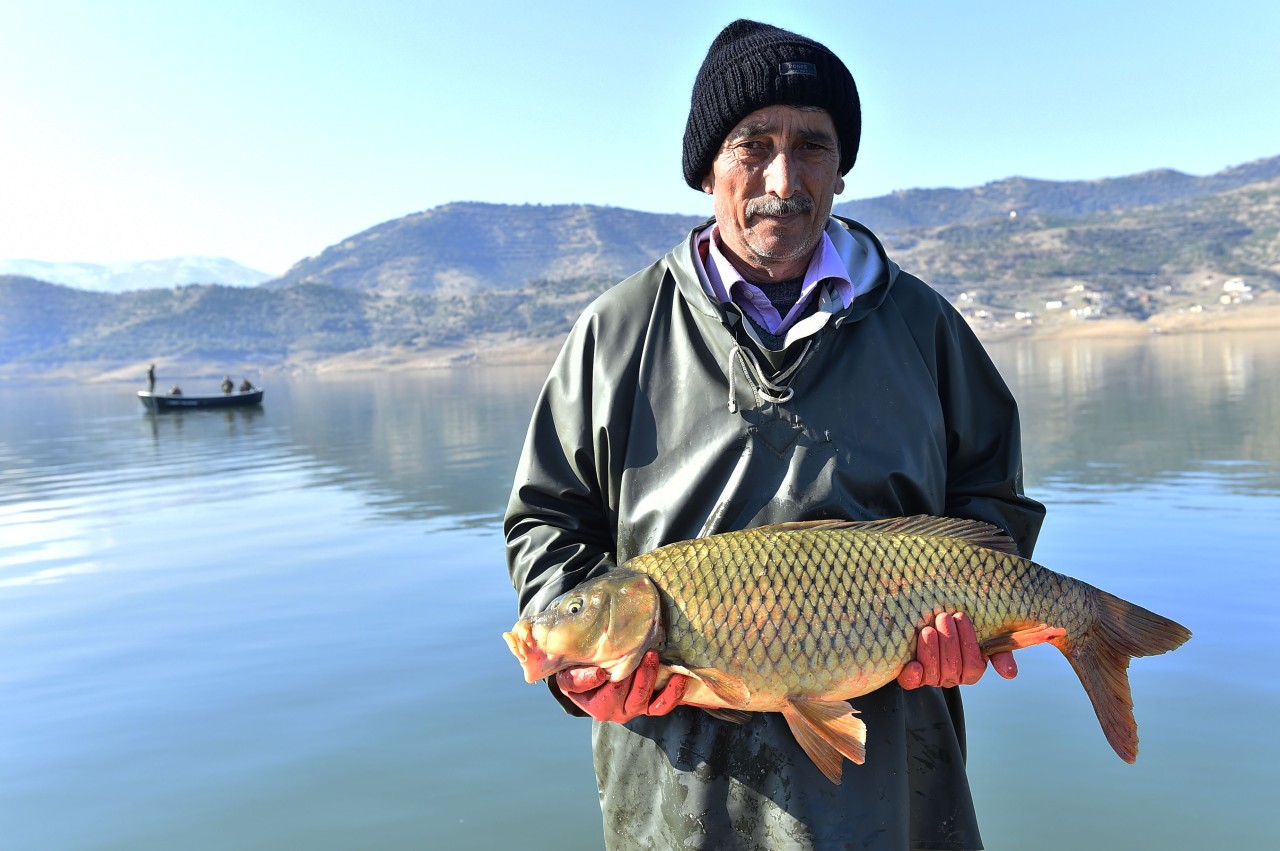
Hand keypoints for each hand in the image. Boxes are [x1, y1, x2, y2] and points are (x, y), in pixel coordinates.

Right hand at [556, 649, 688, 721]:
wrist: (587, 680)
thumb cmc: (577, 675)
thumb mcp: (567, 677)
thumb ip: (575, 679)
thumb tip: (599, 675)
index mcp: (597, 707)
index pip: (607, 694)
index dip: (613, 681)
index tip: (604, 671)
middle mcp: (617, 712)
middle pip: (632, 696)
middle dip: (640, 674)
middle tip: (644, 652)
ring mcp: (635, 710)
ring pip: (647, 700)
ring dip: (652, 677)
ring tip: (654, 655)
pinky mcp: (649, 706)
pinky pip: (663, 705)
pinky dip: (674, 693)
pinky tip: (680, 677)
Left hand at [897, 612, 1017, 688]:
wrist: (931, 623)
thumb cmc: (959, 628)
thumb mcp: (984, 636)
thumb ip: (999, 651)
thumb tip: (1010, 673)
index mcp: (970, 671)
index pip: (973, 666)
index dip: (967, 642)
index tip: (961, 617)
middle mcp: (951, 678)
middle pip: (952, 668)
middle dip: (948, 641)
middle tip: (943, 617)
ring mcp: (930, 678)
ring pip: (933, 672)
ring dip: (931, 650)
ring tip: (929, 629)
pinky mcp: (910, 677)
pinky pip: (911, 683)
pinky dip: (913, 675)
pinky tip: (914, 665)